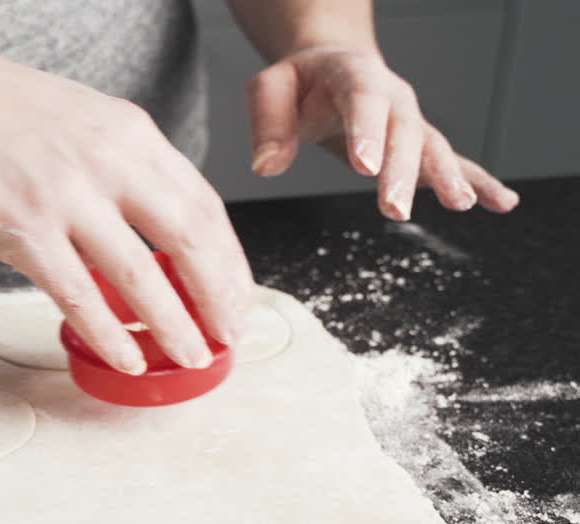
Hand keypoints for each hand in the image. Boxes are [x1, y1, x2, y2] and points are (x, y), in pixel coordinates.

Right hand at [0, 50, 254, 372]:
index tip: (236, 298)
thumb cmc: (4, 113)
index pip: (204, 206)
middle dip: (218, 298)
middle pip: (189, 240)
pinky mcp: (23, 229)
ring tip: (190, 357)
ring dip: (172, 326)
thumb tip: (157, 232)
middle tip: (228, 336)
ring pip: (139, 276)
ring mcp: (66, 197)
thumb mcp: (89, 122)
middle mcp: (110, 163)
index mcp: (132, 136)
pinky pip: (78, 294)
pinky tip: (125, 357)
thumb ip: (127, 170)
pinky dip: (108, 333)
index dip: (229, 262)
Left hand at [245, 47, 519, 219]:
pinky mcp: (418, 144)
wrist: (329, 68)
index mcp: (354, 75)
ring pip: (431, 148)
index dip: (367, 131)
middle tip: (393, 209)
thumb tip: (267, 165)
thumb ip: (267, 124)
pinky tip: (502, 202)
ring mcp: (410, 121)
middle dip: (401, 171)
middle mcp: (392, 97)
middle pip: (403, 133)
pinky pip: (452, 161)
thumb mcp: (268, 89)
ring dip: (446, 178)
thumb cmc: (297, 82)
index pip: (363, 99)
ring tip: (460, 205)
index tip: (364, 167)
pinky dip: (478, 181)